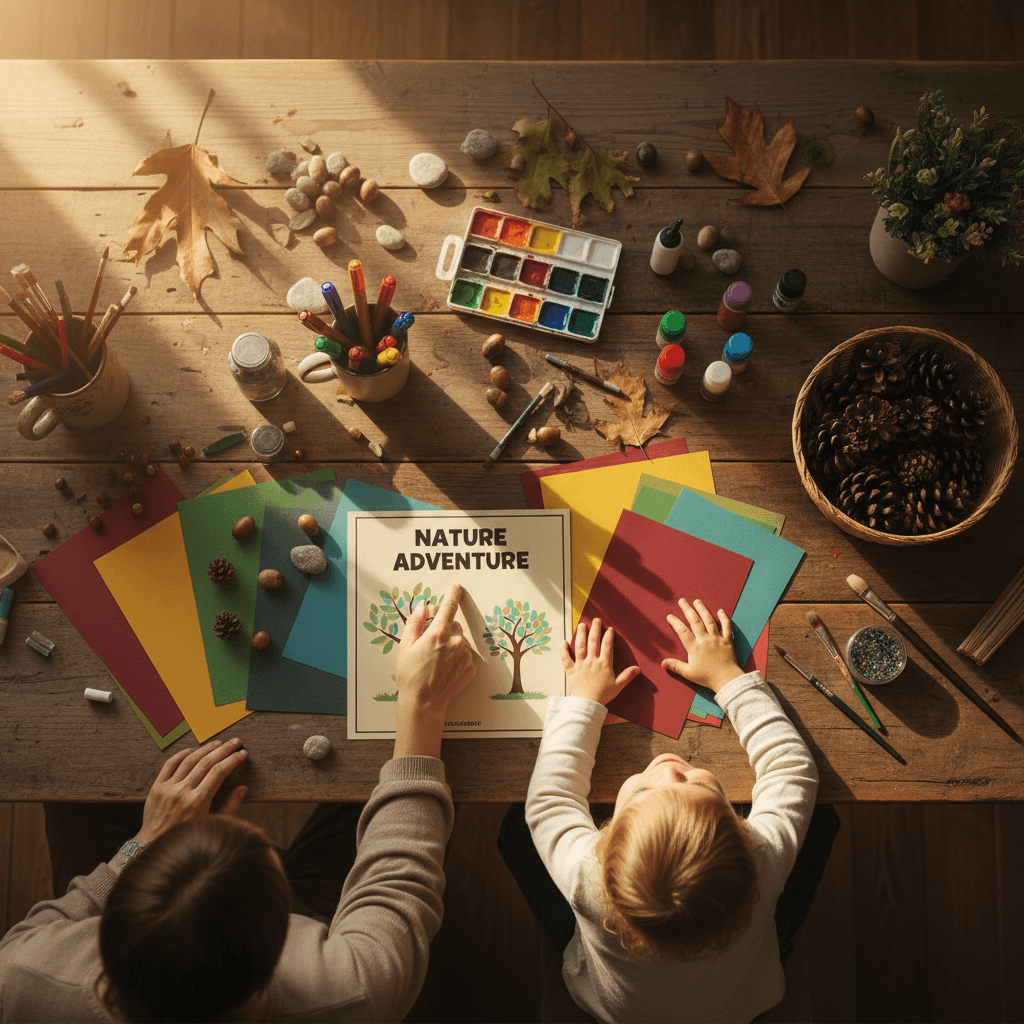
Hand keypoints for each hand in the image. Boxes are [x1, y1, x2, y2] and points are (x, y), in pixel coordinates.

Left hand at [134, 737, 248, 843]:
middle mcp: (182, 792)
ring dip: (205, 748)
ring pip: (189, 760)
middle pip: (206, 762)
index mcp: (198, 802)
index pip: (219, 772)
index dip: (233, 760)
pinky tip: (193, 750)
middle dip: (224, 750)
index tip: (243, 754)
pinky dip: (182, 754)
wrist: (154, 845)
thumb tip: (243, 788)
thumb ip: (230, 807)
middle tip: (235, 742)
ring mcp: (168, 788)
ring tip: (218, 743)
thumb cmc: (186, 836)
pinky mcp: (156, 787)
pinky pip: (169, 764)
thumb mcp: (212, 824)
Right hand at [394, 584, 475, 757]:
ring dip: (451, 646)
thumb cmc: (411, 675)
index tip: (456, 587)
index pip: (449, 606)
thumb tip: (424, 605)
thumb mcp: (406, 646)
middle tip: (430, 647)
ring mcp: (465, 655)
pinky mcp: (471, 668)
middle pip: (454, 626)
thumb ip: (416, 622)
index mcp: (438, 633)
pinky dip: (456, 659)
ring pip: (460, 642)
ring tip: (436, 662)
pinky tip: (445, 670)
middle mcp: (455, 641)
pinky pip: (465, 656)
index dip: (452, 594)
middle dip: (444, 631)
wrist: (424, 703)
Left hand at [560, 618, 639, 704]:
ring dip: (581, 634)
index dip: (608, 636)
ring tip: (582, 625)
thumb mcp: (618, 686)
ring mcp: (580, 664)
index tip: (610, 629)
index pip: (607, 646)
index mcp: (604, 664)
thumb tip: (638, 669)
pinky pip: (565, 658)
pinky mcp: (571, 670)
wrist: (587, 704)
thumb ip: (627, 676)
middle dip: (595, 629)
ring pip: (580, 646)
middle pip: (593, 641)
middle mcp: (592, 661)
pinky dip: (563, 650)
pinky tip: (563, 642)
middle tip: (596, 620)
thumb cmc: (603, 696)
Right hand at [661, 598, 741, 693]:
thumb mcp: (689, 673)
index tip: (670, 616)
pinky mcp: (727, 640)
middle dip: (687, 609)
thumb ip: (675, 666)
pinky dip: (724, 618)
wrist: (727, 680)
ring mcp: (717, 639)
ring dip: (703, 609)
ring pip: (709, 620)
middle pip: (695, 621)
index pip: (682, 631)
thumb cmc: (707, 678)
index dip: (675, 622)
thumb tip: (662, 663)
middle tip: (682, 600)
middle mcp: (705, 640)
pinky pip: (727, 626)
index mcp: (694, 647)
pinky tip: (721, 611)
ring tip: (697, 601)